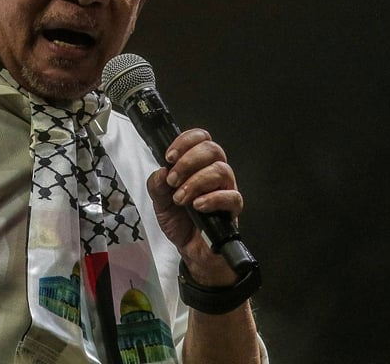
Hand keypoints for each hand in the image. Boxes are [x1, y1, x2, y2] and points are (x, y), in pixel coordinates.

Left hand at [146, 128, 243, 286]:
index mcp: (198, 165)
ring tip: (181, 198)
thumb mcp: (159, 201)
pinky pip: (232, 196)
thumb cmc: (180, 221)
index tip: (169, 157)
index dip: (185, 141)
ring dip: (196, 182)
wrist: (190, 250)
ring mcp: (226, 189)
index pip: (201, 138)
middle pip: (213, 149)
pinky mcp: (233, 209)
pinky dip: (212, 199)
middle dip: (188, 161)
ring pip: (221, 170)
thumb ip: (156, 184)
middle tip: (173, 181)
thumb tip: (161, 171)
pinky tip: (197, 206)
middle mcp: (214, 172)